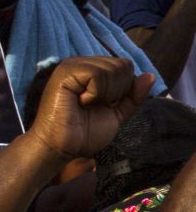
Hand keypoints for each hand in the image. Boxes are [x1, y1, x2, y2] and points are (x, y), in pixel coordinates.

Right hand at [28, 56, 153, 159]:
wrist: (61, 148)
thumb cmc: (83, 133)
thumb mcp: (117, 114)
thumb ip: (132, 96)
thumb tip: (150, 76)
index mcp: (92, 69)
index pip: (125, 66)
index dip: (123, 89)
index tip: (104, 105)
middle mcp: (82, 63)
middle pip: (122, 65)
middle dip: (117, 91)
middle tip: (95, 106)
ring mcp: (72, 66)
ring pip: (112, 69)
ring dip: (106, 93)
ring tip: (86, 104)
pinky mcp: (65, 72)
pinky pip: (98, 74)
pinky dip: (96, 93)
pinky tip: (82, 102)